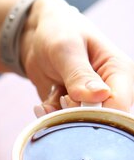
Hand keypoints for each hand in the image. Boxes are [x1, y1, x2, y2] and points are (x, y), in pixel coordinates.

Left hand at [20, 0, 133, 114]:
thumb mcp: (65, 48)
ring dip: (58, 116)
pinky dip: (51, 116)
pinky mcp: (76, 110)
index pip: (118, 106)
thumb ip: (79, 74)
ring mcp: (94, 103)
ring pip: (80, 126)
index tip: (69, 101)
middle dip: (74, 115)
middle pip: (100, 121)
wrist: (38, 38)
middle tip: (59, 96)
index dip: (94, 112)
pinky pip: (64, 125)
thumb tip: (99, 95)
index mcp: (120, 71)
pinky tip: (46, 101)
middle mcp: (112, 91)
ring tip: (52, 94)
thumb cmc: (58, 32)